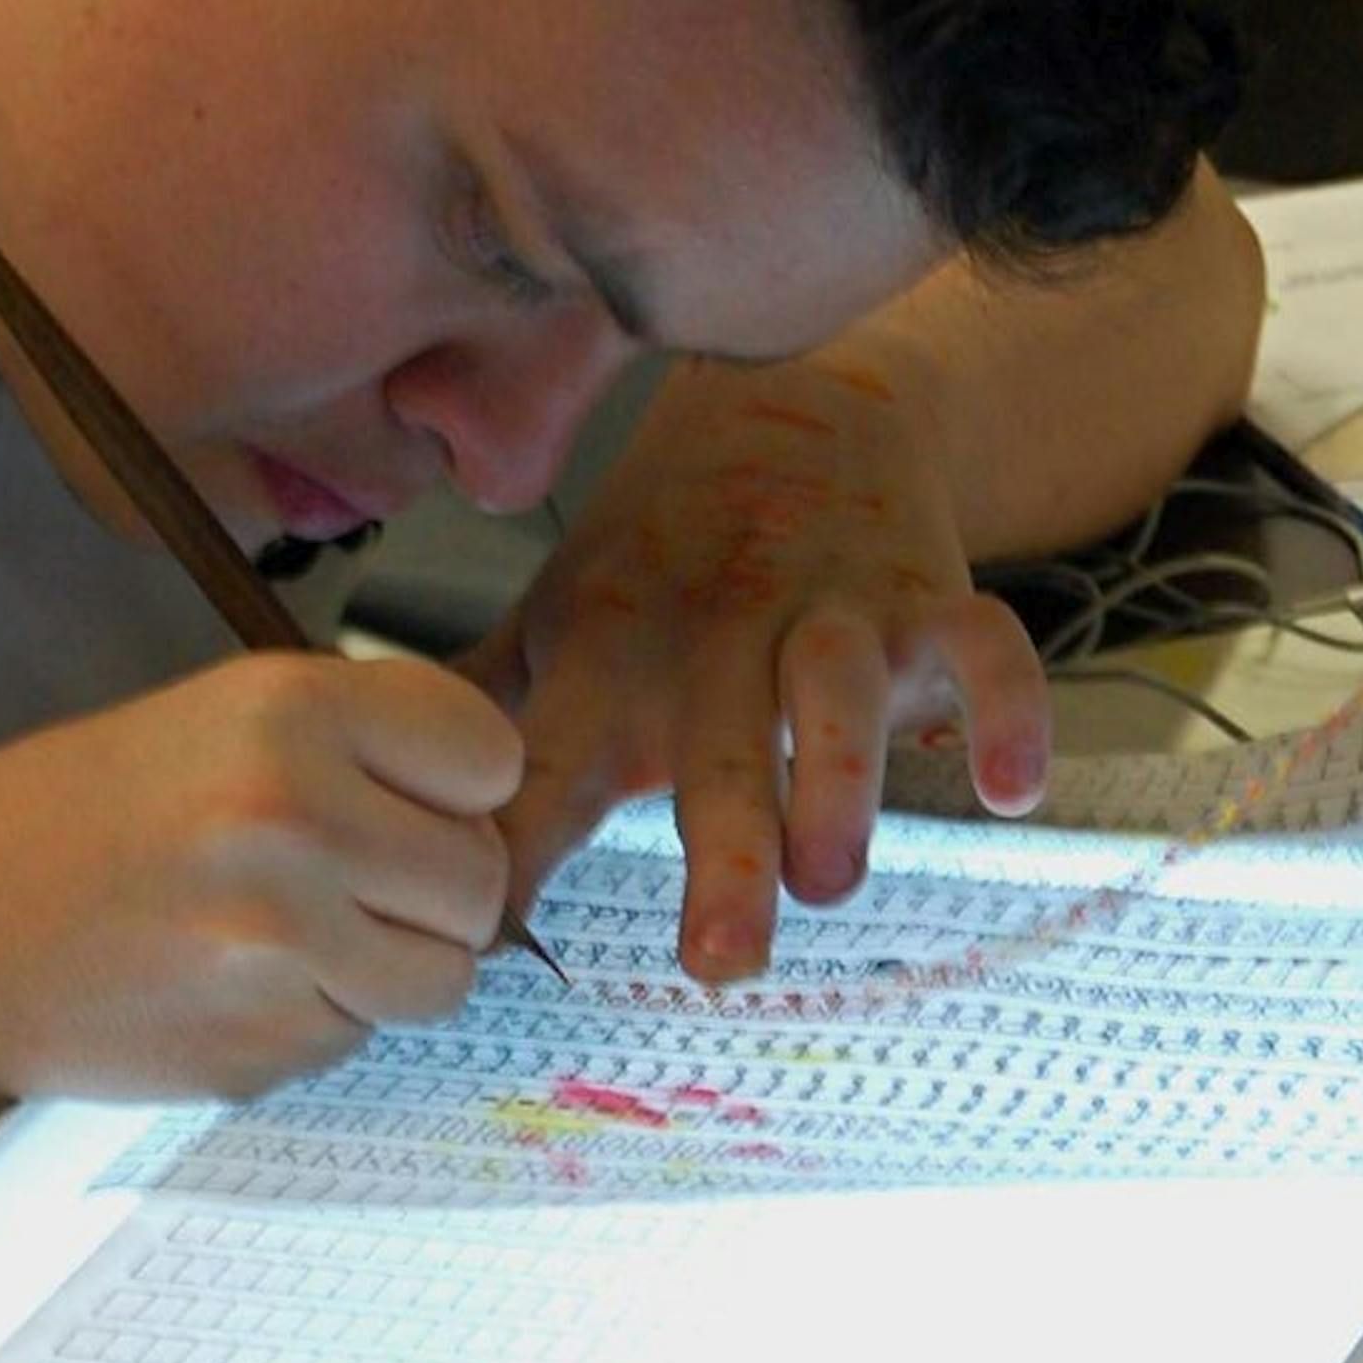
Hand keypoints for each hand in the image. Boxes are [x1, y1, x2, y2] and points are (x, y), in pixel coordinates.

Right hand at [0, 654, 520, 1097]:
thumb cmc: (79, 814)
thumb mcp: (221, 720)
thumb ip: (360, 751)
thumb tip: (498, 810)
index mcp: (290, 710)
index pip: (489, 756)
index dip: (460, 788)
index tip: (411, 801)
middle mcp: (294, 817)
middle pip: (482, 879)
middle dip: (436, 892)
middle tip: (350, 882)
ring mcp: (278, 942)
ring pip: (444, 976)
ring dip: (392, 968)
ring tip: (294, 935)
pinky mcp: (259, 1043)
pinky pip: (361, 1038)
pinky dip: (319, 1020)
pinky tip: (233, 984)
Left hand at [468, 349, 1049, 982]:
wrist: (794, 404)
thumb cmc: (657, 556)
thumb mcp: (555, 622)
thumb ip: (471, 717)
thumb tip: (354, 812)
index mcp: (610, 658)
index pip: (549, 765)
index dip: (516, 847)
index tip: (484, 939)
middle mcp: (715, 635)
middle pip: (715, 741)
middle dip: (717, 845)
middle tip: (718, 958)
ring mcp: (828, 610)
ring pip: (838, 688)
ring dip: (839, 780)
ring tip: (832, 878)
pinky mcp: (927, 596)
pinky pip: (983, 646)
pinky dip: (1005, 710)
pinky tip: (1008, 788)